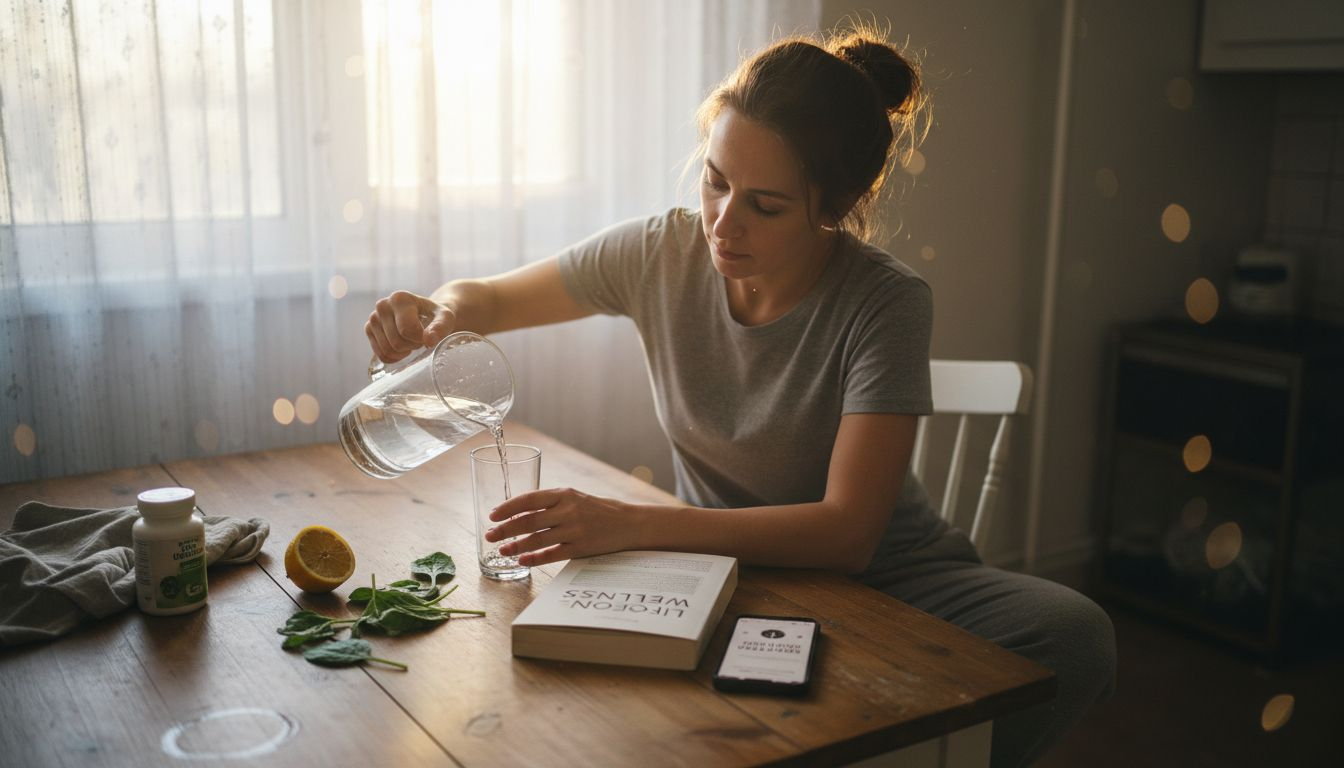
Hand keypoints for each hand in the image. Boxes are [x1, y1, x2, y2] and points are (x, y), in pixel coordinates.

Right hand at [365, 290, 455, 362]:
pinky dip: (394, 357)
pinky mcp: (369, 329)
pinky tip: (403, 348)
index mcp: (400, 298)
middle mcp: (382, 305)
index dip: (420, 339)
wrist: (424, 314)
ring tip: (411, 340)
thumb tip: (428, 340)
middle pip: (396, 342)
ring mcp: (373, 317)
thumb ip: (441, 327)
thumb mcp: (445, 318)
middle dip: (412, 345)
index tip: (428, 334)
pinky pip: (381, 355)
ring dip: (404, 351)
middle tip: (420, 337)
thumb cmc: (435, 315)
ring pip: (387, 350)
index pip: (406, 330)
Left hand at [484, 488, 637, 566]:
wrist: (628, 523)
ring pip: (537, 539)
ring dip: (516, 546)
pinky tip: (523, 561)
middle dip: (505, 529)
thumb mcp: (574, 498)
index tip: (493, 516)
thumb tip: (516, 514)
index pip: (529, 499)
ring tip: (502, 551)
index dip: (508, 508)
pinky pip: (552, 554)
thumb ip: (549, 503)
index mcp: (564, 494)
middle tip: (490, 535)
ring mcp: (574, 530)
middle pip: (529, 520)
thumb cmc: (597, 509)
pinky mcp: (581, 548)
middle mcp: (568, 510)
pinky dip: (535, 558)